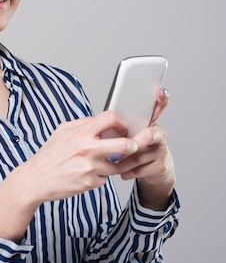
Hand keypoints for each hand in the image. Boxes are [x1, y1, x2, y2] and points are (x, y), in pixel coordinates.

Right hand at [0, 111, 137, 239]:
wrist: (35, 180)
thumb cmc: (48, 156)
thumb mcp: (62, 131)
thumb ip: (82, 124)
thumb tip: (100, 121)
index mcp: (81, 133)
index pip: (110, 118)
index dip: (121, 122)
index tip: (122, 129)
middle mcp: (88, 149)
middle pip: (125, 145)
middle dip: (132, 146)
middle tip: (131, 147)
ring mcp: (90, 167)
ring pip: (117, 165)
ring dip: (113, 165)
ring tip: (100, 163)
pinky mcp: (90, 183)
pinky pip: (105, 178)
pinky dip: (100, 176)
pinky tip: (87, 174)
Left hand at [114, 88, 175, 210]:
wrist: (152, 170)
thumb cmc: (134, 148)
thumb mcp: (127, 135)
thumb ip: (119, 127)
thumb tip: (101, 121)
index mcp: (149, 122)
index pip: (158, 107)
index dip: (161, 99)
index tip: (160, 91)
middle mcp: (159, 134)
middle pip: (149, 135)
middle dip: (133, 143)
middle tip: (119, 149)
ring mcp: (162, 150)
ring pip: (139, 155)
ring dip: (123, 161)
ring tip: (114, 162)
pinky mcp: (161, 166)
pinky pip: (140, 169)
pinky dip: (127, 171)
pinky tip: (122, 171)